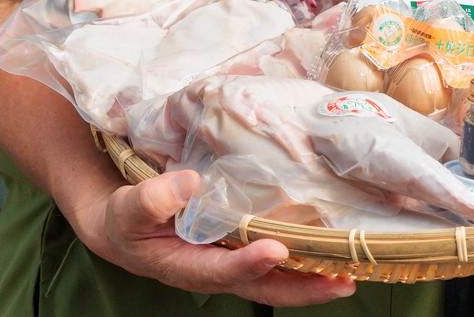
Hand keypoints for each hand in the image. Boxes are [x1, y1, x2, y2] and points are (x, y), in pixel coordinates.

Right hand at [72, 170, 356, 305]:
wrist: (123, 224)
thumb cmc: (125, 218)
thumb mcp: (126, 209)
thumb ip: (151, 199)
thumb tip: (191, 183)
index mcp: (184, 266)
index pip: (220, 271)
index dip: (246, 264)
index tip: (274, 250)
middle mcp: (215, 270)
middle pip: (262, 286)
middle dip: (302, 288)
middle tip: (341, 282)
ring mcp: (232, 260)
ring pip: (276, 277)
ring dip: (312, 278)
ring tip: (350, 273)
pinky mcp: (242, 245)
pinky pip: (278, 256)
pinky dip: (305, 256)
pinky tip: (333, 247)